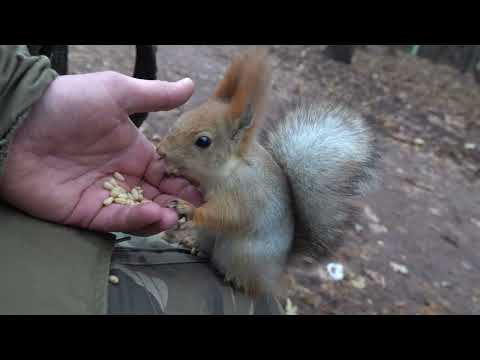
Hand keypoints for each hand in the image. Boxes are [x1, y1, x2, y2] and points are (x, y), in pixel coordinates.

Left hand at [0, 71, 202, 235]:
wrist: (19, 123)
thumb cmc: (67, 103)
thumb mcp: (115, 92)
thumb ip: (155, 95)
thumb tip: (191, 86)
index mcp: (133, 151)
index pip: (166, 172)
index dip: (185, 180)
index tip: (204, 188)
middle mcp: (123, 175)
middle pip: (158, 195)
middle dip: (177, 203)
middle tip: (195, 208)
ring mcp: (105, 194)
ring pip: (141, 212)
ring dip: (161, 216)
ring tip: (174, 216)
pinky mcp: (86, 212)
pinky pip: (116, 219)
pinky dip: (136, 220)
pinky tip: (153, 215)